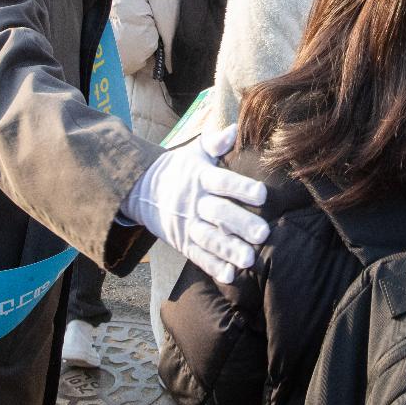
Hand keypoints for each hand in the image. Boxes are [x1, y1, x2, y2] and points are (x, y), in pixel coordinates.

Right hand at [125, 125, 268, 284]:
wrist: (142, 190)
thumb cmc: (179, 168)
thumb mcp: (194, 152)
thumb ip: (215, 142)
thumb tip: (233, 129)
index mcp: (200, 177)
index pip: (222, 181)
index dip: (241, 187)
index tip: (263, 194)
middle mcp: (193, 202)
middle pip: (218, 213)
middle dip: (240, 224)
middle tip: (263, 233)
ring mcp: (187, 224)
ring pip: (209, 238)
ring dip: (229, 250)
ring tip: (249, 259)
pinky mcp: (182, 242)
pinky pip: (197, 256)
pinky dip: (213, 266)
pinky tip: (230, 275)